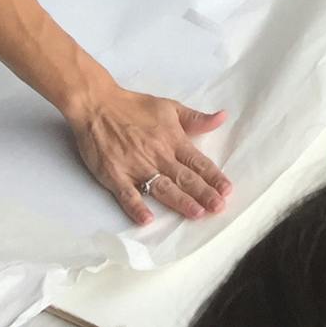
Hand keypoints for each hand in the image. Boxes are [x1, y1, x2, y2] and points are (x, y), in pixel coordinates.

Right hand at [67, 86, 231, 225]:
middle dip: (203, 193)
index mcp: (172, 139)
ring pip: (162, 187)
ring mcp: (136, 166)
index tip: (227, 190)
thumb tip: (222, 118)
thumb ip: (196, 118)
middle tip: (219, 207)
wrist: (98, 105)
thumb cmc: (135, 107)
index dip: (213, 176)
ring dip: (180, 201)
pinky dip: (136, 207)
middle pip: (184, 177)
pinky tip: (147, 220)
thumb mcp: (170, 107)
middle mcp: (158, 155)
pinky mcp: (114, 175)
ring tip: (196, 213)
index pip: (198, 162)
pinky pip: (127, 194)